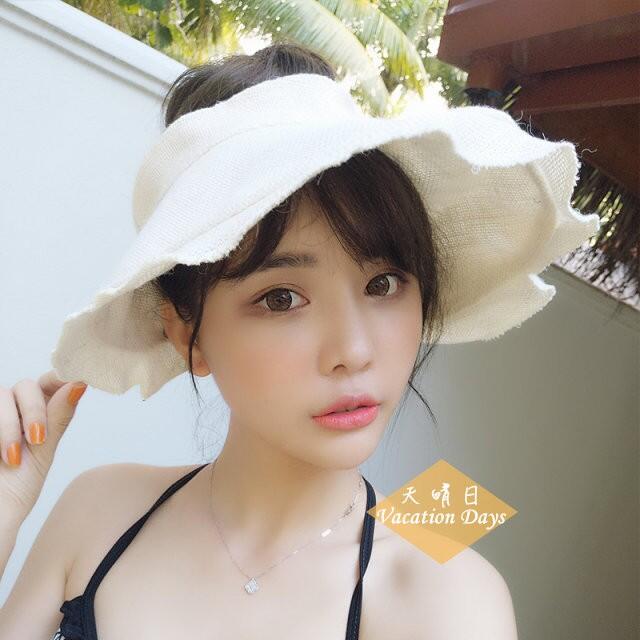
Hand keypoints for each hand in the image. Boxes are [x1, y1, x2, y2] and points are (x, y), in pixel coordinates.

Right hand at [0, 370, 87, 524]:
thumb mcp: (43, 451)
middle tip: (37, 438)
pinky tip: (3, 453)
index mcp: (36, 414)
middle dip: (35, 410)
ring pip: (3, 393)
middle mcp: (13, 410)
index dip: (60, 379)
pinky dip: (0, 427)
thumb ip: (58, 417)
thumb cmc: (15, 489)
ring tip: (13, 456)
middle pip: (26, 386)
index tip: (75, 384)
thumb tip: (80, 384)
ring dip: (10, 425)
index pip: (49, 383)